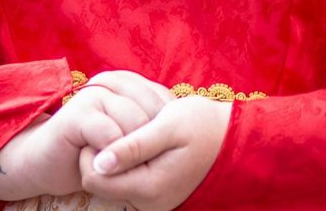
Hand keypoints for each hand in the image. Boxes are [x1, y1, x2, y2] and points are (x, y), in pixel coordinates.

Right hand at [0, 70, 171, 200]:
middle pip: (154, 112)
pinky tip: (110, 168)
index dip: (169, 130)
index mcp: (128, 83)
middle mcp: (112, 83)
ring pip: (135, 123)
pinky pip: (109, 135)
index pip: (165, 102)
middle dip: (154, 143)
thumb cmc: (92, 152)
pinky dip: (114, 156)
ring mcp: (94, 94)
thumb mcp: (127, 138)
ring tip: (132, 171)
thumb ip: (148, 127)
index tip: (166, 156)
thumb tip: (184, 128)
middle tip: (149, 167)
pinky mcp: (78, 113)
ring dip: (136, 152)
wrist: (45, 163)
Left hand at [79, 94, 231, 210]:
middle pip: (101, 184)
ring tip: (134, 133)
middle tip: (120, 125)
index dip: (91, 151)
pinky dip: (127, 165)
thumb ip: (134, 145)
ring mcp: (153, 203)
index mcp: (150, 187)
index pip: (94, 179)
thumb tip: (99, 162)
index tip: (106, 124)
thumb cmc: (204, 124)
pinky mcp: (157, 197)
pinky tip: (141, 144)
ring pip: (114, 184)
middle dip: (101, 155)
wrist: (234, 138)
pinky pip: (129, 184)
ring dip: (114, 160)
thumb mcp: (169, 125)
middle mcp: (149, 204)